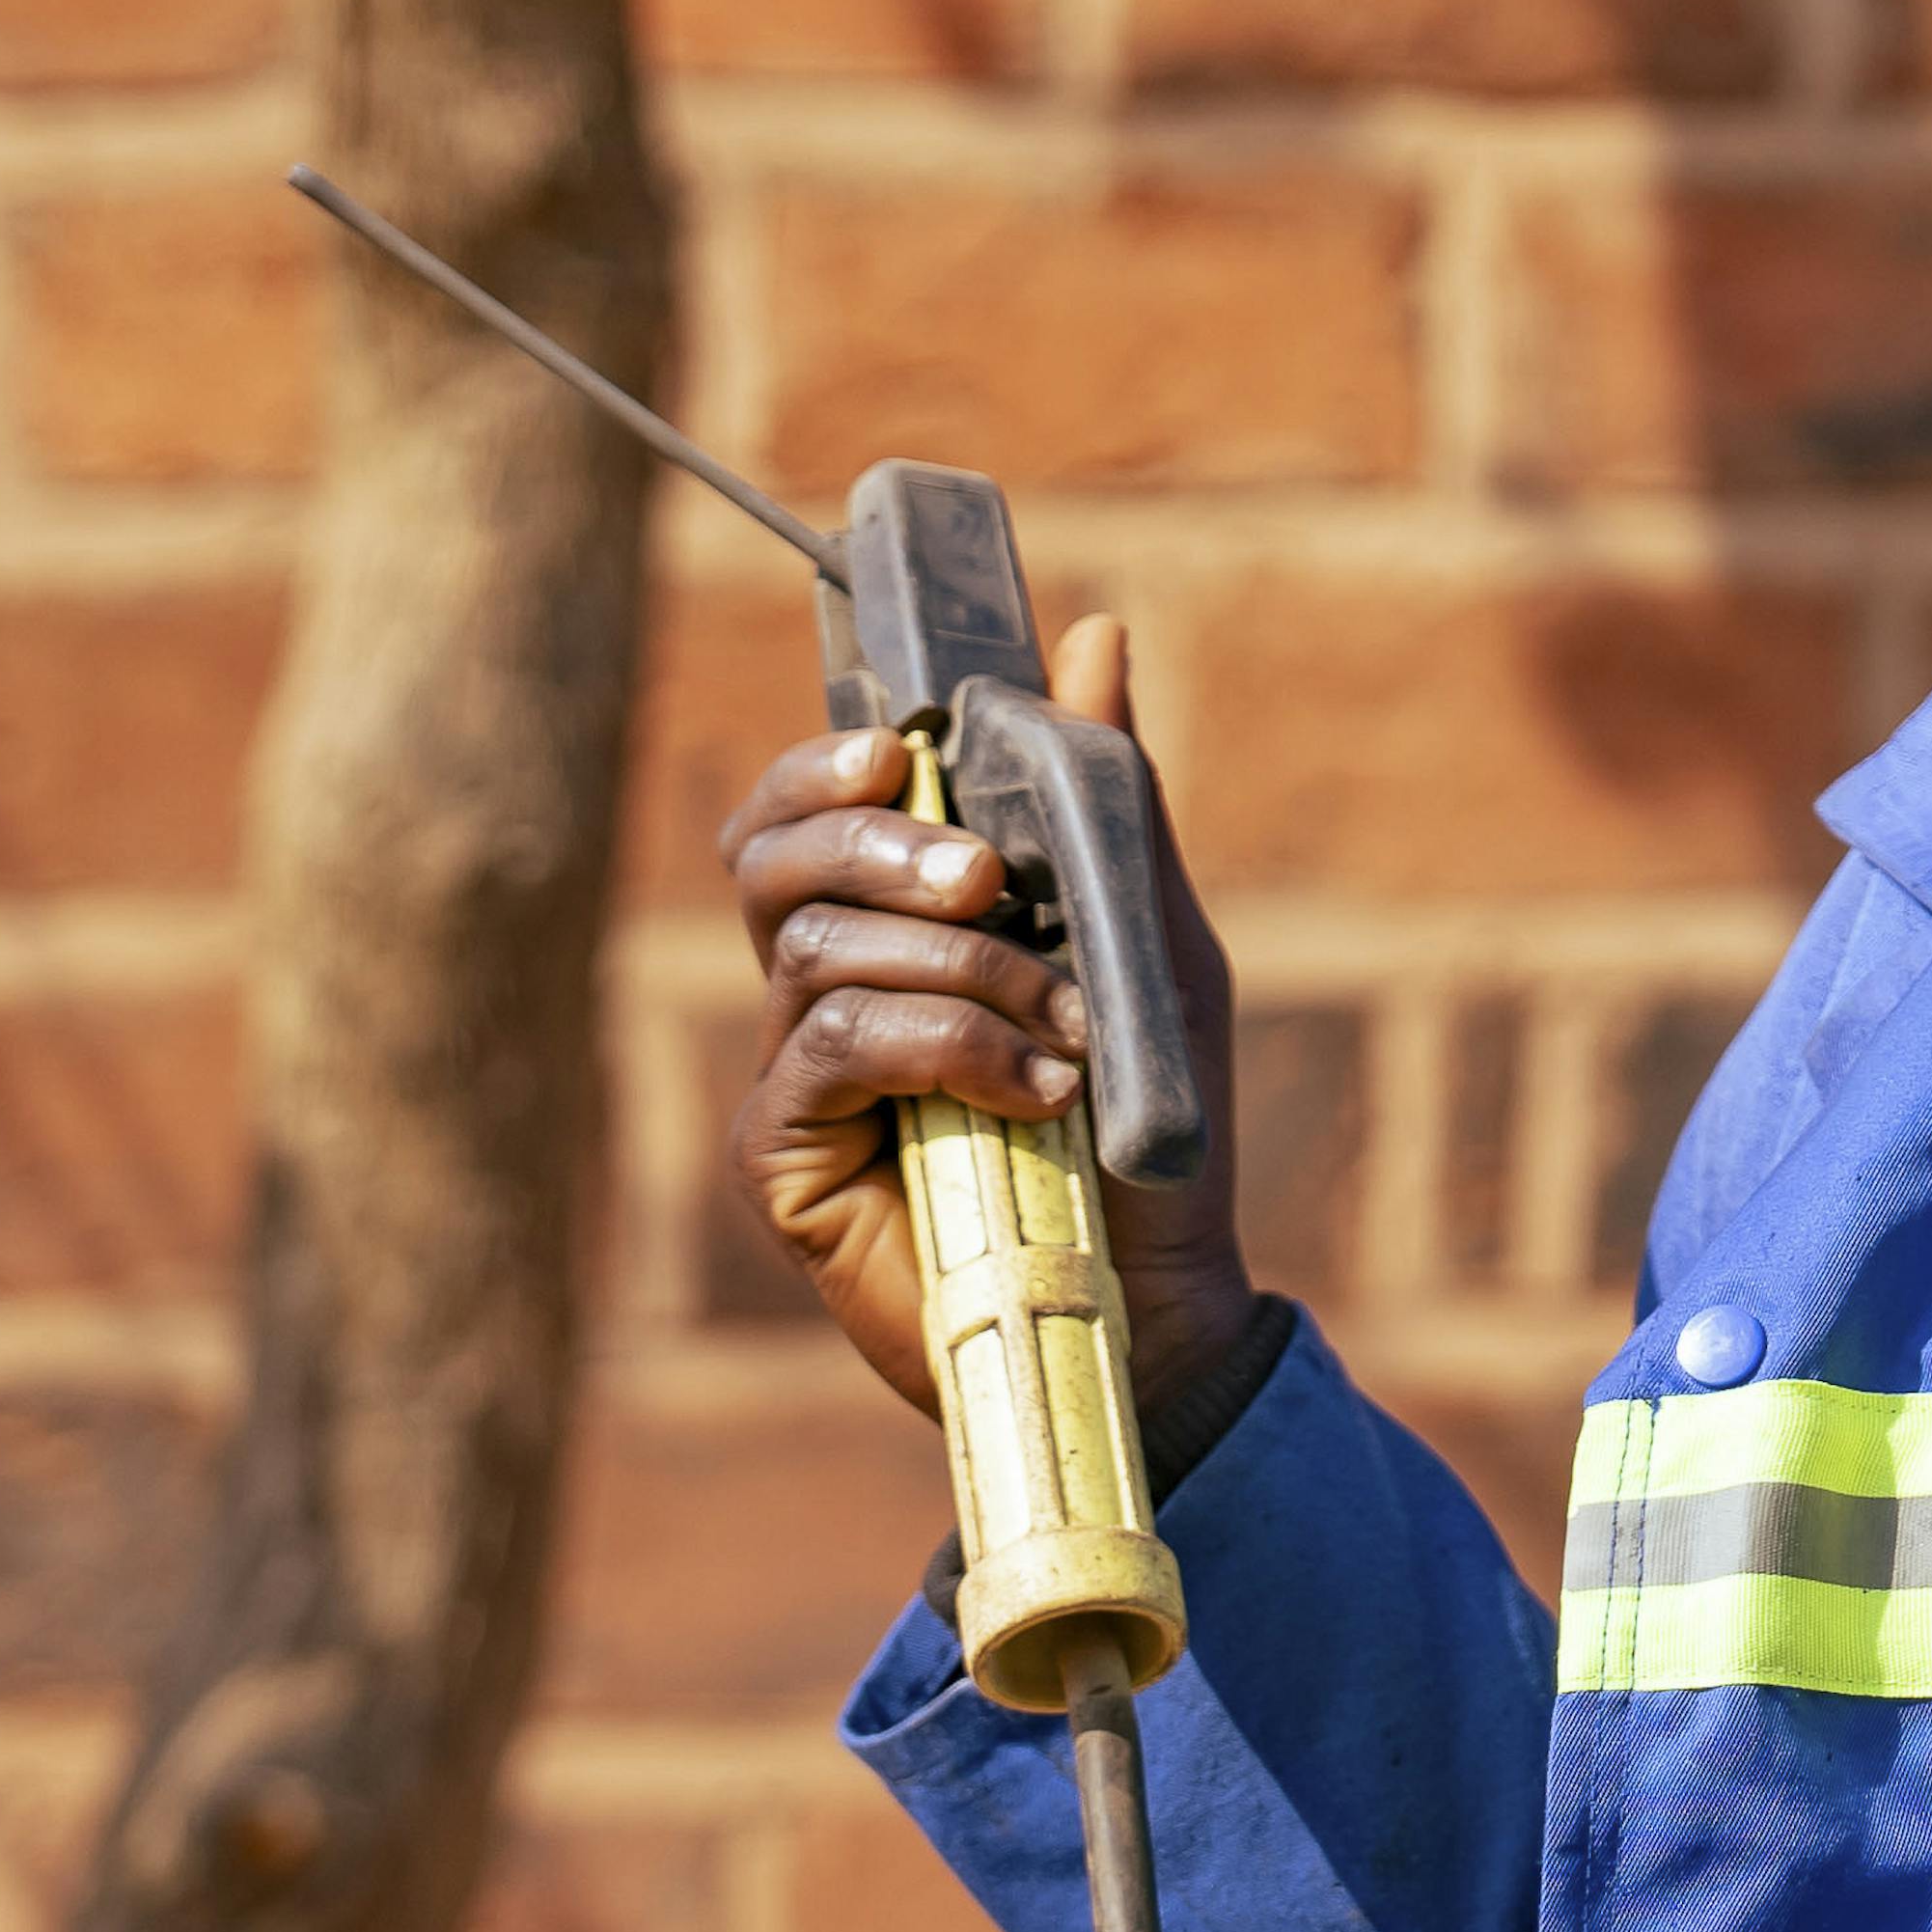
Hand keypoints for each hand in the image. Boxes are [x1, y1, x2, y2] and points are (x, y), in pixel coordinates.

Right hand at [718, 609, 1253, 1424]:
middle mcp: (823, 993)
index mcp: (894, 929)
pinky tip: (1036, 1092)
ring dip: (962, 969)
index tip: (901, 741)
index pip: (804, 812)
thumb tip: (1091, 634)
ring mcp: (794, 1077)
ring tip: (1066, 1030)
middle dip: (875, 842)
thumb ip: (1105, 799)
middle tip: (986, 881)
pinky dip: (947, 1047)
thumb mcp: (1149, 943)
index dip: (827, 763)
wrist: (1161, 1297)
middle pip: (770, 863)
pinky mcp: (784, 1158)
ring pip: (814, 953)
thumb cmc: (1150, 1129)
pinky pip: (832, 1050)